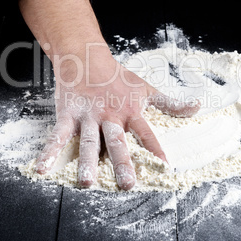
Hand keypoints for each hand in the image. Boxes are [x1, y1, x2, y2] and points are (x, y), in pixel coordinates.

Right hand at [35, 47, 199, 189]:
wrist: (85, 57)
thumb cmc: (116, 76)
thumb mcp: (145, 87)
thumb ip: (170, 102)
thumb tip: (197, 107)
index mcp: (129, 110)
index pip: (145, 132)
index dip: (155, 148)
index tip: (164, 166)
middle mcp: (109, 115)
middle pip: (116, 141)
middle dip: (122, 162)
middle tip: (127, 184)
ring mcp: (87, 115)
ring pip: (88, 141)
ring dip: (87, 162)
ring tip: (88, 182)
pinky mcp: (67, 114)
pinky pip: (58, 135)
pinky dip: (50, 152)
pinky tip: (43, 168)